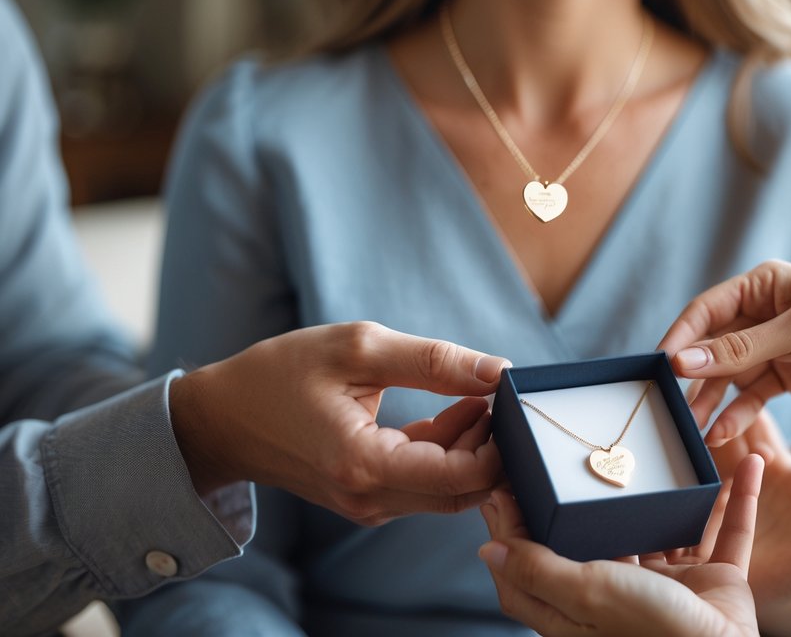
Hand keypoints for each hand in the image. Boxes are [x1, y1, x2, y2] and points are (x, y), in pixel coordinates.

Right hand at [170, 321, 509, 522]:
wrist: (222, 417)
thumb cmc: (281, 373)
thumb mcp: (358, 348)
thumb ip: (434, 361)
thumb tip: (497, 370)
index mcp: (364, 465)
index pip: (464, 478)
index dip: (499, 440)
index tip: (505, 397)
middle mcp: (370, 499)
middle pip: (465, 490)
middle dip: (492, 445)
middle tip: (495, 394)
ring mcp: (369, 505)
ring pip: (450, 490)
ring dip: (473, 445)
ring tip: (471, 393)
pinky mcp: (369, 498)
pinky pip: (427, 483)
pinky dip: (449, 450)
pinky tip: (453, 409)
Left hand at [478, 456, 765, 636]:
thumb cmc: (653, 631)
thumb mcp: (585, 593)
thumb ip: (537, 569)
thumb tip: (487, 549)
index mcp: (585, 605)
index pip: (539, 563)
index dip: (519, 526)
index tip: (509, 478)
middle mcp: (625, 594)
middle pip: (604, 537)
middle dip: (597, 497)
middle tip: (582, 449)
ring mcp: (674, 588)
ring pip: (671, 527)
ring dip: (676, 492)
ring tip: (669, 450)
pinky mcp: (718, 582)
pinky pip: (732, 532)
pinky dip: (741, 498)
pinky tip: (748, 463)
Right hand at [659, 260, 790, 444]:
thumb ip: (741, 349)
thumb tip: (683, 362)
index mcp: (765, 284)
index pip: (708, 309)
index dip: (681, 337)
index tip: (659, 367)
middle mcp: (765, 312)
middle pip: (714, 345)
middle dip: (693, 377)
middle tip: (669, 407)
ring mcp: (775, 346)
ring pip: (729, 375)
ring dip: (711, 401)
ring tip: (692, 431)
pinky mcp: (789, 376)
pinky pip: (752, 396)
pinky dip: (737, 414)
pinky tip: (721, 434)